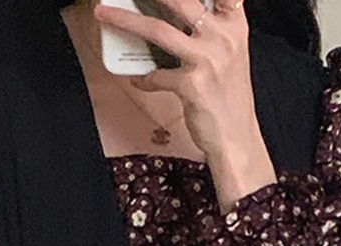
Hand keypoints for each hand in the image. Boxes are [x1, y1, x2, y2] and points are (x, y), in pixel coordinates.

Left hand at [92, 0, 276, 207]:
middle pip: (178, 0)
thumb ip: (211, 28)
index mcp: (233, 25)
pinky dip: (143, 78)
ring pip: (157, 31)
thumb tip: (171, 11)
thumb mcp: (230, 52)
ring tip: (104, 15)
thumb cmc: (228, 95)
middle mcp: (223, 37)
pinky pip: (155, 76)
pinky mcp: (192, 86)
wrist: (235, 137)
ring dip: (125, 21)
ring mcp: (207, 60)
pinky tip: (139, 79)